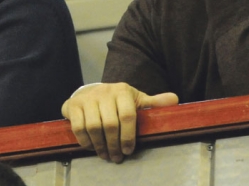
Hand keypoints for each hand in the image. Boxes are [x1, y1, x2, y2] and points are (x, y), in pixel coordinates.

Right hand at [61, 83, 177, 162]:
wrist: (89, 92)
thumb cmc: (117, 100)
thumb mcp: (136, 100)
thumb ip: (153, 103)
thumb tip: (175, 100)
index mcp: (122, 90)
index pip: (128, 115)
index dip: (129, 136)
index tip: (129, 150)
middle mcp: (104, 92)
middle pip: (110, 124)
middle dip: (114, 145)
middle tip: (117, 157)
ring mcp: (87, 98)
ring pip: (93, 127)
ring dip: (100, 146)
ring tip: (105, 155)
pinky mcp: (72, 105)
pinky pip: (78, 128)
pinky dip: (85, 142)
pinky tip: (92, 147)